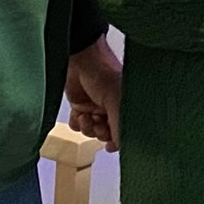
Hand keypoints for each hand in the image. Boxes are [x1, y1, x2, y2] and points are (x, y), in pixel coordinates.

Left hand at [65, 35, 121, 150]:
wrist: (80, 57)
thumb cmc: (104, 71)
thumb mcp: (116, 102)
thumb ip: (120, 125)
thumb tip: (122, 146)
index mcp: (126, 106)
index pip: (124, 130)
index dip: (116, 139)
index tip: (110, 144)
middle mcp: (112, 108)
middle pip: (106, 134)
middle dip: (100, 132)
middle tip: (99, 123)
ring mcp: (96, 107)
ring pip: (91, 131)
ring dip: (87, 126)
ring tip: (87, 115)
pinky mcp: (81, 106)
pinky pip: (77, 125)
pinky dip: (77, 122)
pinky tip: (79, 112)